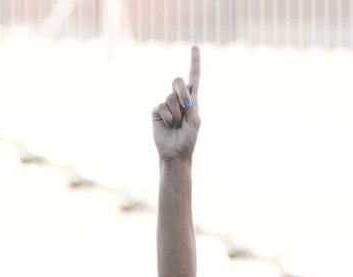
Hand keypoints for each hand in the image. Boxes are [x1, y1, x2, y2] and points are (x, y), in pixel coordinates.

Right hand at [152, 46, 200, 160]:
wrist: (176, 153)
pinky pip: (161, 107)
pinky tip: (168, 125)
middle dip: (181, 90)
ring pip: (170, 98)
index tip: (194, 47)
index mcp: (192, 100)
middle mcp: (179, 100)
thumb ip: (191, 108)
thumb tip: (182, 99)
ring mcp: (166, 105)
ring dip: (176, 113)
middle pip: (178, 81)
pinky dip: (167, 117)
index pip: (194, 78)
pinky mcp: (156, 111)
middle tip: (186, 104)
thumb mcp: (195, 123)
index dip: (194, 62)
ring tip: (177, 125)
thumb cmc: (188, 139)